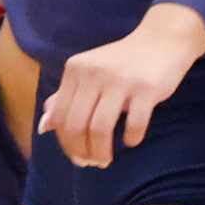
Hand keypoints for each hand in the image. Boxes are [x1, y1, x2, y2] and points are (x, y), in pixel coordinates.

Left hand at [35, 3, 204, 168]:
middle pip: (76, 124)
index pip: (60, 115)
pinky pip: (134, 123)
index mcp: (75, 70)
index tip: (76, 157)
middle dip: (82, 151)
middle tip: (92, 163)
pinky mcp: (146, 88)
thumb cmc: (121, 62)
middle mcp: (93, 73)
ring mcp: (120, 80)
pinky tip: (131, 140)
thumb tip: (43, 127)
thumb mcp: (88, 74)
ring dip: (101, 151)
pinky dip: (131, 138)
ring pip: (100, 128)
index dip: (65, 142)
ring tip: (106, 159)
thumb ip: (65, 98)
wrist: (160, 41)